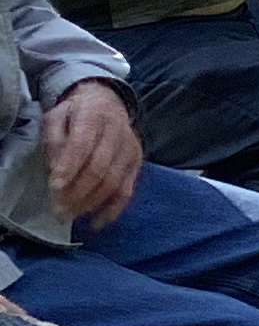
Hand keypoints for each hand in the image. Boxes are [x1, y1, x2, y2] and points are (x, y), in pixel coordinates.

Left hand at [41, 82, 140, 227]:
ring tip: (70, 215)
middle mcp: (118, 131)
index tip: (54, 188)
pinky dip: (113, 209)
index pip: (83, 144)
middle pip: (100, 167)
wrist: (107, 102)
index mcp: (94, 114)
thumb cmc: (76, 113)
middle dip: (78, 192)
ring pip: (113, 182)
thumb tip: (57, 170)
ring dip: (90, 203)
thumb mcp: (56, 117)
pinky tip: (97, 222)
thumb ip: (55, 140)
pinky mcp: (137, 162)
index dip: (69, 167)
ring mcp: (131, 148)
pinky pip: (127, 190)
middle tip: (58, 210)